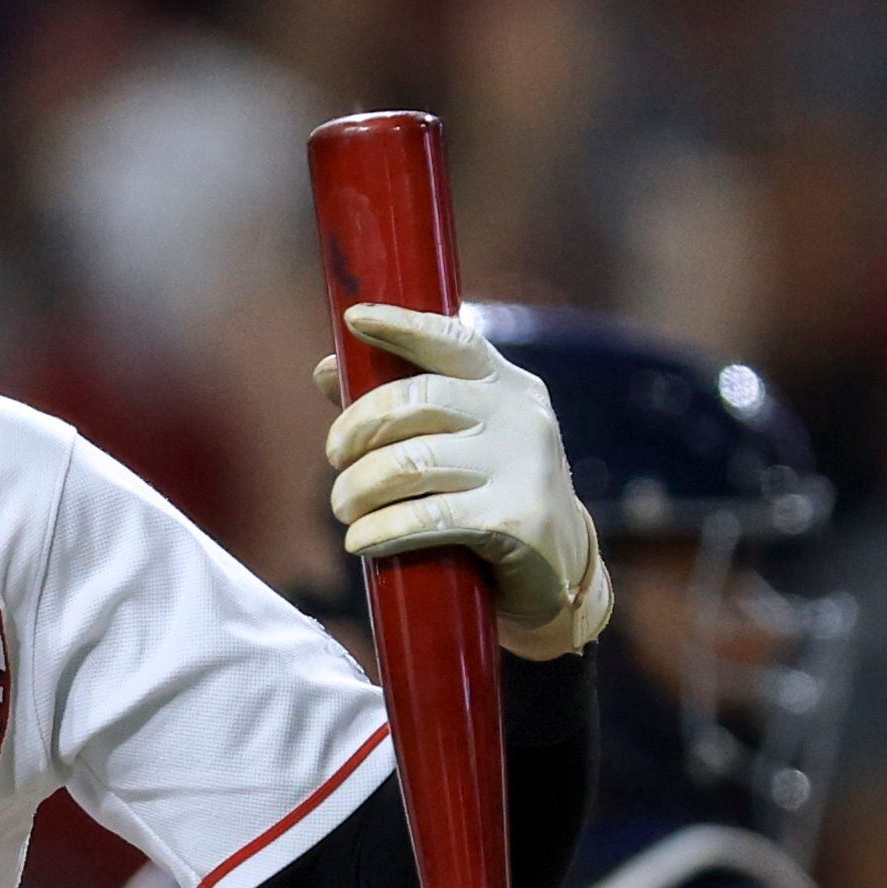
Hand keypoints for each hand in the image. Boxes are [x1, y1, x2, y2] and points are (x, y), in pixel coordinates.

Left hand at [316, 303, 612, 656]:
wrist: (559, 568)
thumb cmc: (491, 493)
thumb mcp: (458, 440)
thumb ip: (401, 405)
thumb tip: (327, 370)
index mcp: (505, 386)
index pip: (453, 341)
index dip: (402, 326)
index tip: (355, 319)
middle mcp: (519, 418)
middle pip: (417, 400)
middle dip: (357, 428)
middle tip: (335, 458)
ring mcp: (523, 468)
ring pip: (411, 462)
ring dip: (358, 488)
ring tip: (343, 506)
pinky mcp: (516, 520)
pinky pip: (428, 517)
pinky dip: (380, 529)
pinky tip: (359, 540)